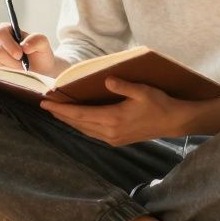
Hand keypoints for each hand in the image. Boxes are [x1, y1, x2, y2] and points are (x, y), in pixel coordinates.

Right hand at [0, 23, 59, 76]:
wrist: (40, 71)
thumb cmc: (40, 54)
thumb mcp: (43, 44)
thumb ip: (37, 40)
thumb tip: (24, 46)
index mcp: (5, 29)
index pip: (0, 33)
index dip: (9, 44)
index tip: (20, 55)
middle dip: (11, 59)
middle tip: (23, 63)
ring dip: (11, 67)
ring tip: (21, 66)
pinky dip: (8, 73)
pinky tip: (15, 72)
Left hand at [39, 77, 183, 145]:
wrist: (174, 121)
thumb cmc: (159, 103)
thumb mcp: (143, 90)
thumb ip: (123, 85)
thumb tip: (107, 80)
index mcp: (113, 119)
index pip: (80, 115)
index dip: (61, 109)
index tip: (46, 103)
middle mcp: (110, 132)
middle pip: (78, 124)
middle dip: (61, 115)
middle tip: (45, 105)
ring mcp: (113, 138)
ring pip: (84, 130)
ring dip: (69, 121)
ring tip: (57, 112)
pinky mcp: (117, 140)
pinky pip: (93, 133)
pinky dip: (81, 125)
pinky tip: (77, 120)